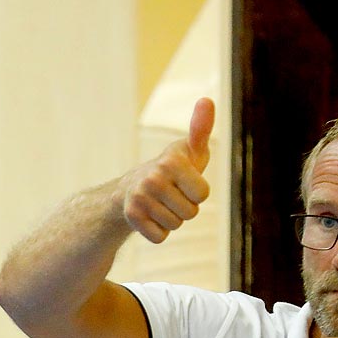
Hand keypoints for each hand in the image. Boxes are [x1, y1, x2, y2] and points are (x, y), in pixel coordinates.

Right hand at [118, 98, 213, 243]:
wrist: (132, 187)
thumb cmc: (173, 169)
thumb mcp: (190, 150)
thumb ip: (202, 128)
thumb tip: (207, 99)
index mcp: (171, 161)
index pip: (202, 194)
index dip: (198, 192)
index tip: (186, 182)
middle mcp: (153, 178)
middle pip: (190, 213)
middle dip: (185, 207)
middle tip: (172, 195)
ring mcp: (139, 198)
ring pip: (175, 225)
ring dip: (172, 219)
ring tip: (161, 203)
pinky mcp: (131, 217)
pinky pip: (160, 237)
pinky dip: (159, 231)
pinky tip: (150, 216)